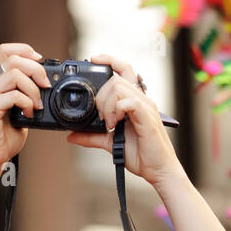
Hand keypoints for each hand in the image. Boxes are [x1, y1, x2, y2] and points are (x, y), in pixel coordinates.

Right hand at [0, 43, 50, 172]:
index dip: (24, 50)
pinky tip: (29, 114)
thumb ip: (26, 96)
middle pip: (12, 58)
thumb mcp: (19, 112)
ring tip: (38, 104)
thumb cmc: (3, 139)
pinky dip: (27, 103)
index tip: (41, 62)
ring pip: (14, 74)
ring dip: (33, 88)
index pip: (5, 51)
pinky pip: (14, 95)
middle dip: (35, 69)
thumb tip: (46, 86)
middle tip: (46, 85)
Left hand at [66, 53, 182, 188]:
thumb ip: (92, 137)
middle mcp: (142, 100)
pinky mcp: (147, 118)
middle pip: (116, 79)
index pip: (124, 70)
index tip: (93, 60)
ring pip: (119, 88)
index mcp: (135, 101)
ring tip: (109, 123)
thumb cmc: (142, 156)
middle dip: (100, 96)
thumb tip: (72, 136)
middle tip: (101, 117)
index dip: (110, 60)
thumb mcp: (110, 144)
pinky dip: (117, 110)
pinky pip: (129, 102)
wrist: (159, 171)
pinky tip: (115, 124)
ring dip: (107, 104)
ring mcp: (146, 108)